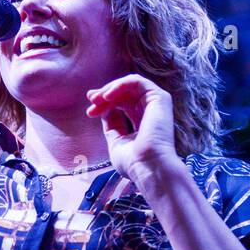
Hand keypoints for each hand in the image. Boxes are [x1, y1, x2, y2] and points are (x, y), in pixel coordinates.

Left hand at [86, 74, 181, 198]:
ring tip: (97, 99)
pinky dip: (120, 85)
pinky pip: (137, 81)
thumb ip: (112, 124)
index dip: (105, 105)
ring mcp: (156, 104)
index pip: (122, 105)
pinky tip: (108, 96)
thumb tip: (105, 109)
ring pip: (129, 86)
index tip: (90, 112)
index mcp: (143, 122)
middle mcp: (151, 112)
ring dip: (110, 89)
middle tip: (91, 100)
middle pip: (124, 94)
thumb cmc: (134, 162)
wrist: (149, 167)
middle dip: (105, 95)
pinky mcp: (159, 98)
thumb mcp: (116, 142)